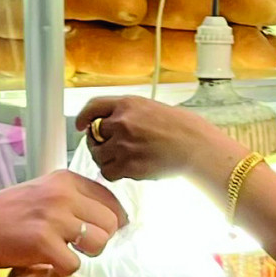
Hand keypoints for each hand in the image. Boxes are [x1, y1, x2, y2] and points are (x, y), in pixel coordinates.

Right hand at [0, 170, 126, 275]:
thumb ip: (74, 199)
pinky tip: (51, 263)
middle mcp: (63, 194)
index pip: (110, 198)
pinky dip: (65, 269)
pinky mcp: (44, 243)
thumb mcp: (44, 192)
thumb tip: (111, 219)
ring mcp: (54, 218)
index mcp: (65, 179)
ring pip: (99, 242)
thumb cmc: (9, 213)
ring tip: (69, 252)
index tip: (103, 230)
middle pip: (110, 222)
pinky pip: (75, 263)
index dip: (112, 219)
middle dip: (101, 238)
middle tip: (82, 245)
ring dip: (88, 254)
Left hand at [76, 96, 244, 184]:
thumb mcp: (150, 108)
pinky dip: (113, 173)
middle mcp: (122, 122)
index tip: (80, 125)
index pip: (93, 107)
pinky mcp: (128, 165)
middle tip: (106, 148)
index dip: (83, 117)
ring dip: (105, 159)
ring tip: (120, 160)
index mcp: (127, 104)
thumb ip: (127, 114)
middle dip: (96, 142)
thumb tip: (105, 126)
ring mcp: (124, 144)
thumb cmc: (179, 128)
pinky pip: (107, 172)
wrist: (195, 145)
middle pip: (93, 134)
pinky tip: (125, 170)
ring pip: (98, 155)